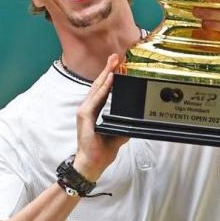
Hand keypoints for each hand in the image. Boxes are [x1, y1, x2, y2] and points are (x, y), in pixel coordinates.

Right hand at [74, 54, 128, 181]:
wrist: (91, 164)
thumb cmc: (100, 151)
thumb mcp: (118, 136)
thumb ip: (124, 126)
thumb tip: (135, 121)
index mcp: (95, 111)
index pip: (103, 89)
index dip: (110, 76)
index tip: (118, 64)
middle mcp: (88, 108)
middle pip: (99, 84)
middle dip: (108, 69)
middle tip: (116, 56)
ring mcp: (85, 111)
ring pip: (97, 88)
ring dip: (106, 74)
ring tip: (113, 62)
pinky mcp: (84, 116)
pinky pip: (95, 99)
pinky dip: (103, 88)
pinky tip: (109, 79)